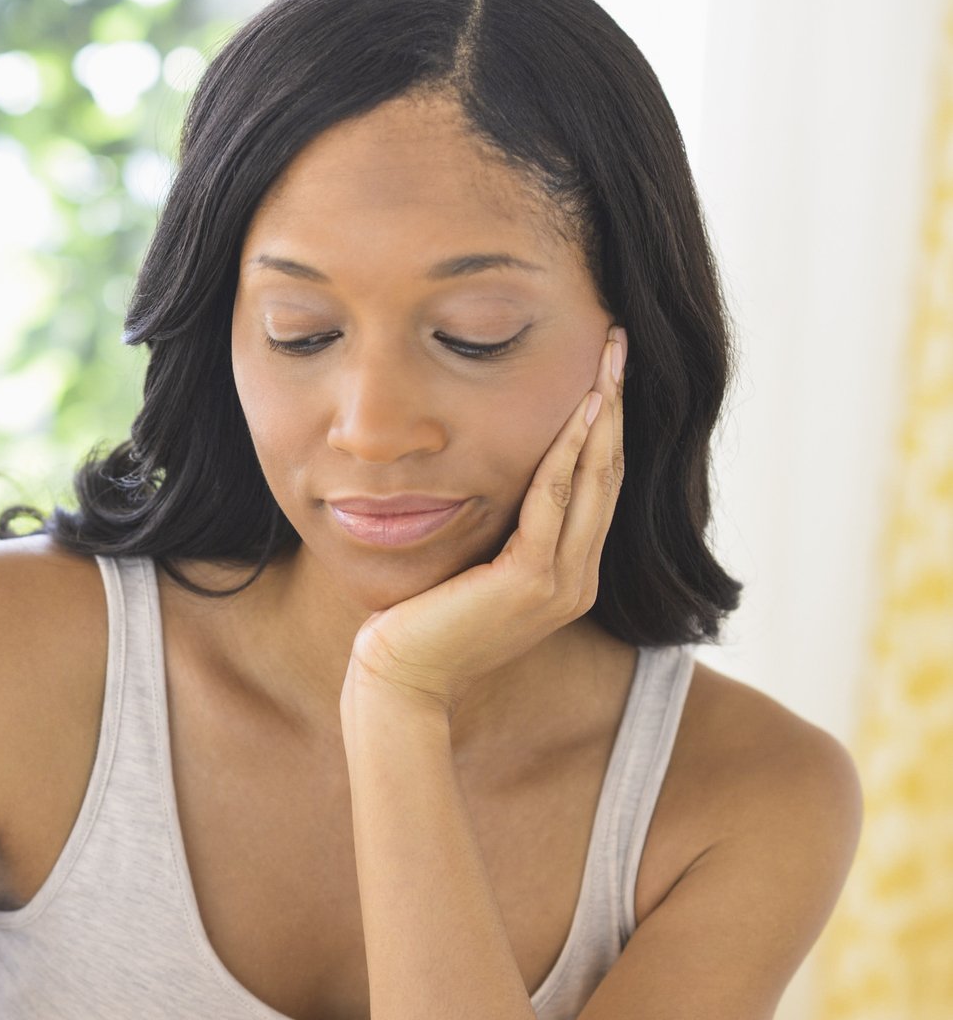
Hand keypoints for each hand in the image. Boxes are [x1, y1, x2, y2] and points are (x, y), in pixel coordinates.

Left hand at [343, 325, 626, 722]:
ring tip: (608, 360)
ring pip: (594, 483)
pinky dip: (566, 453)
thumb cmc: (421, 621)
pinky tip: (575, 410)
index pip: (598, 488)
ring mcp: (560, 585)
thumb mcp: (473, 567)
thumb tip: (497, 474)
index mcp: (568, 577)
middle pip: (609, 476)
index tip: (606, 368)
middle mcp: (576, 581)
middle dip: (615, 405)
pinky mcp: (530, 582)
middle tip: (620, 342)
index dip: (607, 425)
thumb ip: (501, 530)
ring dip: (602, 416)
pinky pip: (555, 502)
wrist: (399, 677)